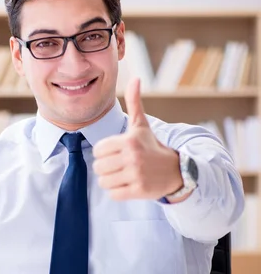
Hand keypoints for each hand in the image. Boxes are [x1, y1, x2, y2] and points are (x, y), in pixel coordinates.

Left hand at [92, 78, 183, 200]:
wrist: (176, 171)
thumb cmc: (152, 146)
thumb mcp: (142, 125)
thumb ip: (134, 102)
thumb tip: (135, 78)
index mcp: (129, 141)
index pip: (97, 150)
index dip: (103, 153)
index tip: (116, 152)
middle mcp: (133, 157)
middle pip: (98, 167)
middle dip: (106, 168)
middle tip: (119, 166)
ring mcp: (137, 175)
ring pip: (103, 182)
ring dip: (111, 181)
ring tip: (123, 175)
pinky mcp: (139, 191)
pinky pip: (114, 194)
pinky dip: (118, 192)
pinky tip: (129, 185)